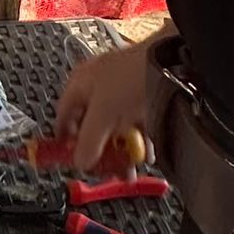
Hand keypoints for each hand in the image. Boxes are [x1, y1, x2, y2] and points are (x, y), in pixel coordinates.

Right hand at [55, 39, 150, 173]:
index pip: (63, 117)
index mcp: (80, 84)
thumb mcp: (103, 113)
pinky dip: (138, 143)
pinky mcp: (142, 98)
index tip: (71, 160)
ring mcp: (121, 93)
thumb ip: (88, 141)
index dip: (65, 141)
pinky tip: (145, 155)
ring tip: (128, 168)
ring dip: (121, 151)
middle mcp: (98, 88)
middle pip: (91, 128)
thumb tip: (81, 162)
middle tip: (106, 170)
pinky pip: (135, 126)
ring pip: (115, 129)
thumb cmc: (132, 73)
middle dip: (100, 153)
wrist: (170, 63)